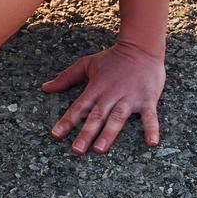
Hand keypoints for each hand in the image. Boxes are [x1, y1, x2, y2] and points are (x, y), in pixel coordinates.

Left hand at [41, 41, 163, 153]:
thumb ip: (66, 77)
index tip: (56, 134)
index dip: (67, 121)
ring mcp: (129, 98)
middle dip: (86, 133)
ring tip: (100, 149)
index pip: (79, 107)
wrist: (141, 47)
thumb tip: (45, 88)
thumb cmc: (113, 58)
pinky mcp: (147, 99)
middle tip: (77, 150)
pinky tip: (151, 143)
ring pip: (117, 118)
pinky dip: (151, 129)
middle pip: (96, 116)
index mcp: (96, 88)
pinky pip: (150, 117)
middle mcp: (111, 95)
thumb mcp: (87, 64)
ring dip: (108, 134)